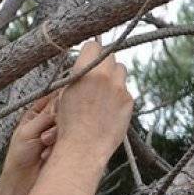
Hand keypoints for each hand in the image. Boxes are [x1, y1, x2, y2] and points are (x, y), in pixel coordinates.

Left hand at [1, 89, 60, 183]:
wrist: (23, 180)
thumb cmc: (19, 156)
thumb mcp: (28, 132)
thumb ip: (44, 117)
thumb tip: (58, 102)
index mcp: (34, 113)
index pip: (51, 98)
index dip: (59, 99)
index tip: (64, 101)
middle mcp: (46, 122)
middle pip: (61, 111)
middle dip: (56, 120)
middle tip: (48, 129)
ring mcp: (55, 134)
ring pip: (65, 126)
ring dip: (55, 134)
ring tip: (44, 143)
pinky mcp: (62, 146)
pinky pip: (67, 139)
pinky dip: (58, 145)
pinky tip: (46, 153)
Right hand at [53, 38, 132, 160]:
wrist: (83, 149)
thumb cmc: (68, 125)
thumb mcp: (64, 94)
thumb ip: (78, 76)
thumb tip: (87, 64)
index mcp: (86, 71)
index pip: (93, 45)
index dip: (89, 53)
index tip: (86, 61)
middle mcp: (105, 76)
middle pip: (110, 56)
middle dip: (103, 63)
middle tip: (95, 76)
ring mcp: (120, 88)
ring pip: (121, 70)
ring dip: (113, 76)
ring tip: (103, 92)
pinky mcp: (129, 101)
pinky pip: (125, 90)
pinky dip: (118, 95)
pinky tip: (108, 108)